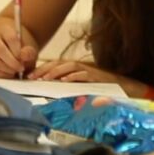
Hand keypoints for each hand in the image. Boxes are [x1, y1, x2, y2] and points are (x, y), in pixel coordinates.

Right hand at [0, 18, 37, 77]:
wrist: (13, 45)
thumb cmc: (21, 45)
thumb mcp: (29, 47)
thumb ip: (29, 52)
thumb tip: (23, 56)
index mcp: (5, 29)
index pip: (11, 38)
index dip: (18, 51)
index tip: (24, 60)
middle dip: (11, 62)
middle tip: (20, 69)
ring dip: (4, 70)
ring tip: (15, 73)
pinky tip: (7, 75)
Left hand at [29, 60, 147, 96]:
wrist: (124, 88)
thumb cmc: (102, 89)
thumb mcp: (82, 88)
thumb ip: (68, 87)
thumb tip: (50, 91)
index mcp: (75, 70)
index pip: (55, 65)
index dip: (41, 69)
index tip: (29, 76)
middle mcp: (80, 68)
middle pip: (59, 63)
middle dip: (44, 69)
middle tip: (32, 76)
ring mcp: (89, 71)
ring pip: (69, 66)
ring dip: (56, 71)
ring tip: (45, 78)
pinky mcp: (97, 76)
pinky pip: (83, 74)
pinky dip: (73, 76)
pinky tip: (64, 80)